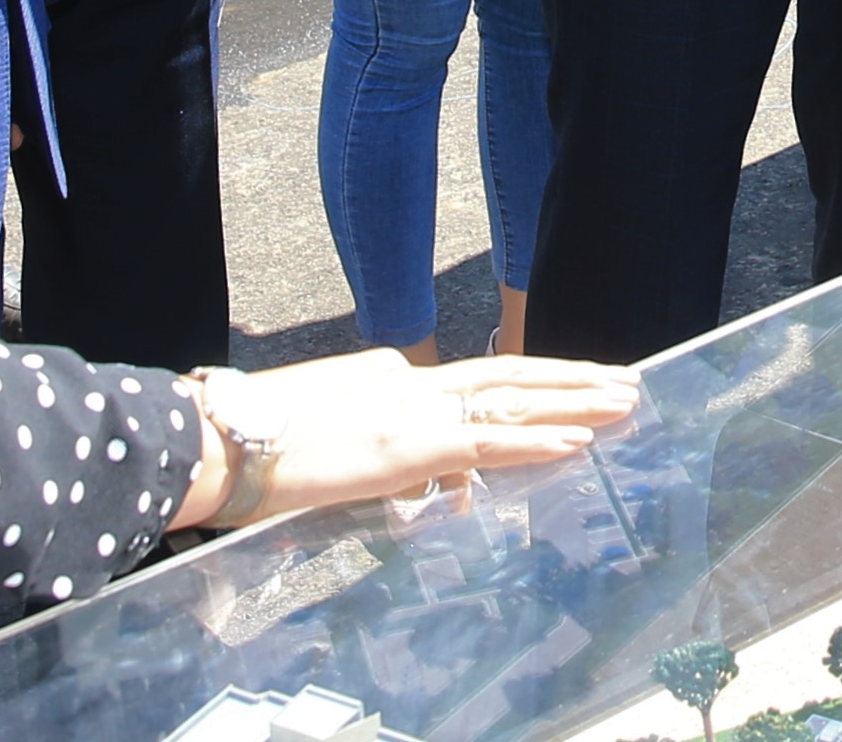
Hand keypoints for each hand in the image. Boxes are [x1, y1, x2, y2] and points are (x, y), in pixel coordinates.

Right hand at [174, 351, 638, 527]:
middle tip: (622, 377)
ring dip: (575, 401)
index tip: (561, 393)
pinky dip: (538, 440)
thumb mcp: (321, 435)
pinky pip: (489, 443)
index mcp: (388, 377)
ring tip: (624, 398)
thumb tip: (391, 466)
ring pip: (514, 400)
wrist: (217, 437)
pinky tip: (578, 439)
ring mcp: (413, 412)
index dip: (521, 389)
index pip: (466, 386)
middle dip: (570, 378)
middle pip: (508, 375)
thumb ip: (365, 443)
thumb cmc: (250, 442)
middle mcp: (410, 383)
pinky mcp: (409, 448)